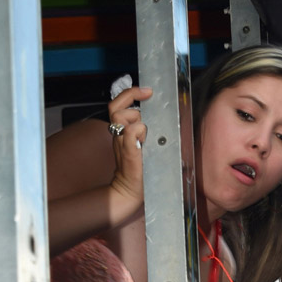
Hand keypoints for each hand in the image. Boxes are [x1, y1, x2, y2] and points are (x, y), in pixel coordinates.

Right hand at [108, 85, 150, 212]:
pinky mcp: (129, 153)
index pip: (117, 105)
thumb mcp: (143, 145)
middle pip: (117, 108)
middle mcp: (119, 134)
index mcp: (122, 131)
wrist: (130, 190)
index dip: (129, 94)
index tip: (147, 91)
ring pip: (122, 117)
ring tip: (146, 135)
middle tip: (147, 103)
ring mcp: (122, 143)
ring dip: (137, 120)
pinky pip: (129, 134)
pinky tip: (145, 141)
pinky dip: (138, 132)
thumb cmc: (140, 169)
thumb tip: (164, 118)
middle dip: (133, 103)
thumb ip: (146, 131)